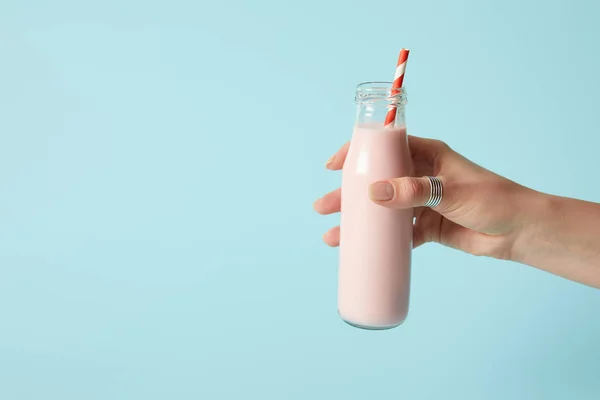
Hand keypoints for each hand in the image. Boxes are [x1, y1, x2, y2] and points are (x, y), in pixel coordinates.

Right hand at [314, 135, 539, 260]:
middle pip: (376, 181)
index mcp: (427, 155)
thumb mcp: (450, 191)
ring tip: (333, 235)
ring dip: (359, 220)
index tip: (333, 166)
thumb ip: (413, 191)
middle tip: (323, 207)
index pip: (385, 147)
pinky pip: (397, 233)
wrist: (519, 232)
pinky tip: (361, 249)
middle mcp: (420, 176)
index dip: (357, 154)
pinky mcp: (427, 227)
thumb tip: (373, 193)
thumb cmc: (492, 199)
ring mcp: (422, 203)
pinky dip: (380, 241)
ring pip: (382, 209)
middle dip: (348, 195)